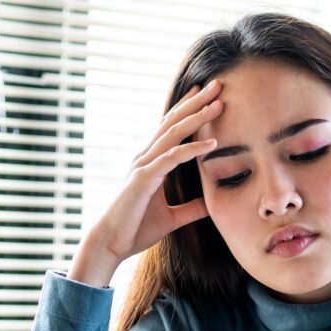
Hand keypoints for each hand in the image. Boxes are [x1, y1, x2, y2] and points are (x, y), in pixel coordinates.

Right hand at [69, 80, 222, 286]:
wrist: (111, 244)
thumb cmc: (135, 230)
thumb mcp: (171, 218)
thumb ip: (191, 209)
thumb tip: (211, 205)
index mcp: (150, 163)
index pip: (171, 129)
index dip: (188, 110)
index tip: (207, 95)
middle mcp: (145, 158)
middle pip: (173, 122)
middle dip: (196, 103)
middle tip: (218, 85)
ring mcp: (143, 166)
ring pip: (173, 134)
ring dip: (197, 117)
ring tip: (219, 105)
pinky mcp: (143, 179)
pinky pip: (171, 159)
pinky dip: (192, 149)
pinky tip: (211, 143)